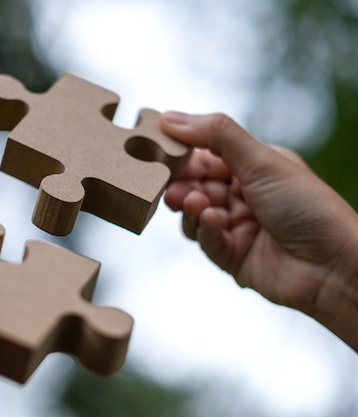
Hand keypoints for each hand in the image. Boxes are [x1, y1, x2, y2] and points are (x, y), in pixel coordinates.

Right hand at [160, 112, 357, 349]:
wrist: (334, 266)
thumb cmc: (308, 207)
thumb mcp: (261, 160)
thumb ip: (216, 135)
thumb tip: (170, 117)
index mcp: (252, 168)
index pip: (205, 155)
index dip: (182, 153)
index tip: (156, 149)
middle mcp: (243, 195)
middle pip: (195, 185)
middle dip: (180, 183)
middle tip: (167, 184)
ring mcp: (236, 227)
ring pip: (194, 214)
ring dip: (191, 207)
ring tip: (194, 203)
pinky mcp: (232, 256)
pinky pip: (205, 241)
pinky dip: (205, 231)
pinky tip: (213, 222)